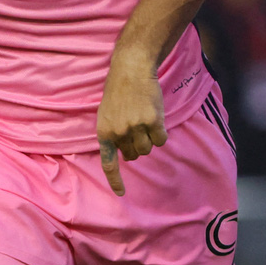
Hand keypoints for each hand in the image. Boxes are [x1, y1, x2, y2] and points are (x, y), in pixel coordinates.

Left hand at [93, 65, 167, 196]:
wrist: (131, 70)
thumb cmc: (119, 92)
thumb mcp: (107, 114)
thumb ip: (114, 135)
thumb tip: (126, 156)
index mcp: (104, 132)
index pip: (109, 162)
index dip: (116, 180)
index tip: (121, 193)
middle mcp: (119, 133)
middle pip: (134, 155)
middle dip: (138, 146)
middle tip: (138, 128)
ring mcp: (135, 127)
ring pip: (148, 148)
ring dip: (150, 139)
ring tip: (146, 120)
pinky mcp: (153, 121)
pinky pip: (161, 139)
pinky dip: (161, 133)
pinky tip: (156, 118)